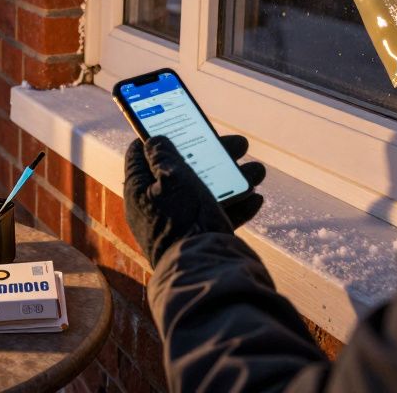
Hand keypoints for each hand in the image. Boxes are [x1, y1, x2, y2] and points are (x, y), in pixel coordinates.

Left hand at [124, 135, 265, 266]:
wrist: (204, 274)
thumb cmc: (185, 221)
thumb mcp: (172, 178)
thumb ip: (163, 155)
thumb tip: (153, 140)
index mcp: (139, 191)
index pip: (140, 154)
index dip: (160, 136)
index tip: (180, 123)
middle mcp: (155, 208)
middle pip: (182, 172)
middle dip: (212, 156)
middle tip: (239, 144)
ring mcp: (177, 225)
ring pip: (205, 193)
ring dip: (232, 179)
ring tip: (257, 170)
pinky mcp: (198, 241)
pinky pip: (216, 218)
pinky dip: (236, 207)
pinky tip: (255, 198)